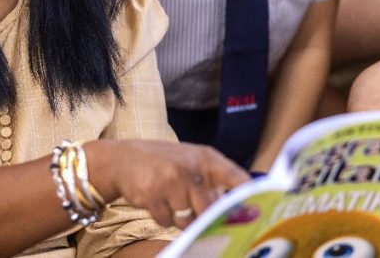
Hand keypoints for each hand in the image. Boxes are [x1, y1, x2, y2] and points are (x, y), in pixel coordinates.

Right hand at [90, 140, 249, 229]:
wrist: (123, 158)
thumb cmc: (164, 163)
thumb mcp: (191, 161)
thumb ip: (214, 181)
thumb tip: (240, 211)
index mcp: (206, 158)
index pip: (237, 178)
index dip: (248, 198)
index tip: (256, 213)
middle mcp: (191, 168)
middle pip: (211, 210)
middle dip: (205, 217)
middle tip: (197, 214)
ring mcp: (171, 181)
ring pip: (188, 219)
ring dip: (181, 218)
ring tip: (171, 201)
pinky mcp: (152, 195)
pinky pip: (166, 221)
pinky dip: (162, 217)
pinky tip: (156, 201)